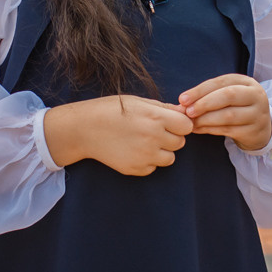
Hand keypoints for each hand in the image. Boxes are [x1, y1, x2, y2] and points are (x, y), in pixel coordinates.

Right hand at [42, 95, 192, 175]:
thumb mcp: (137, 102)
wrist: (84, 129)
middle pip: (180, 143)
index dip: (180, 124)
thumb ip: (163, 108)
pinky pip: (153, 168)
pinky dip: (147, 161)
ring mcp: (144, 156)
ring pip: (170, 159)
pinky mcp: (135, 169)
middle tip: (154, 132)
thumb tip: (184, 113)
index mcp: (155, 118)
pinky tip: (133, 150)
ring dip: (162, 152)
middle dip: (171, 138)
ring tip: (144, 142)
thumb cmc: (111, 110)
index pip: (187, 126)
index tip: (171, 123)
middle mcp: (153, 138)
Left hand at [180, 73, 271, 151]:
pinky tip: (199, 129)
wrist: (260, 128)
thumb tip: (181, 103)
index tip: (182, 99)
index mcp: (246, 82)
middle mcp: (255, 96)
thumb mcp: (227, 96)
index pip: (221, 82)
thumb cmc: (238, 107)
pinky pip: (228, 130)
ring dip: (206, 119)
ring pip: (228, 115)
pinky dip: (210, 130)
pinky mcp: (253, 131)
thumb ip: (207, 96)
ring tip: (192, 122)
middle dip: (204, 103)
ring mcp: (256, 114)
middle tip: (188, 112)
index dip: (200, 90)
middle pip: (228, 96)